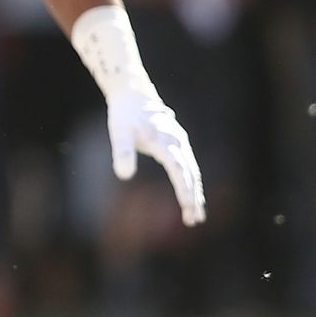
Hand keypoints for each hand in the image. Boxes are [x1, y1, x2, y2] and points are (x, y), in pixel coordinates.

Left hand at [108, 90, 206, 225]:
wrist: (133, 96)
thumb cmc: (125, 116)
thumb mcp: (119, 133)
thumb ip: (123, 153)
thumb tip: (124, 176)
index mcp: (164, 141)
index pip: (178, 168)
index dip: (184, 188)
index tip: (188, 205)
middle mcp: (177, 142)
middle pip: (190, 174)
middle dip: (193, 198)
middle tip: (194, 220)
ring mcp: (180, 143)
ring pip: (192, 171)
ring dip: (195, 193)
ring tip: (196, 216)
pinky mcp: (179, 143)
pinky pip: (189, 166)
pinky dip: (192, 182)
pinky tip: (192, 196)